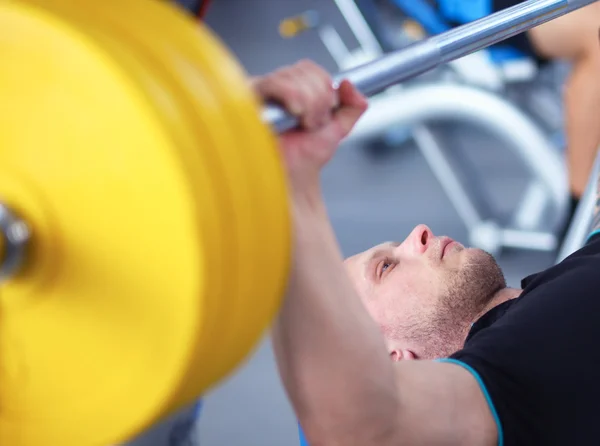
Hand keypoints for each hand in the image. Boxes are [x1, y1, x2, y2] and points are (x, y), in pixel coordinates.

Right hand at [252, 60, 367, 190]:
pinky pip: (274, 83)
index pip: (309, 68)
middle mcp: (275, 87)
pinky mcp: (248, 99)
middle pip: (303, 70)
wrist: (293, 176)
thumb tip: (348, 83)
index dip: (325, 88)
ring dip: (307, 104)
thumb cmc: (306, 156)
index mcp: (293, 89)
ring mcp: (260, 92)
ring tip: (301, 125)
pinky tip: (294, 115)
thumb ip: (352, 106)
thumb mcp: (338, 128)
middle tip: (312, 124)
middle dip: (318, 100)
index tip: (324, 115)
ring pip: (292, 77)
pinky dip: (293, 97)